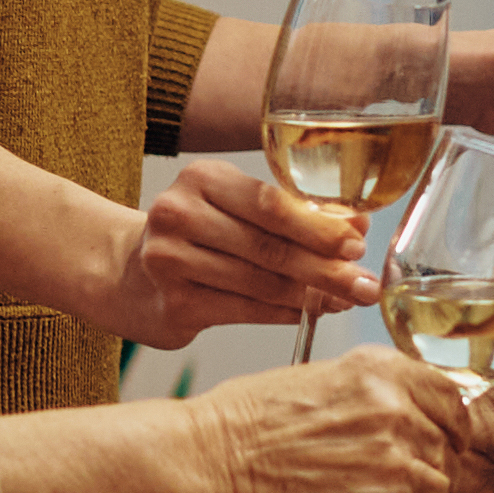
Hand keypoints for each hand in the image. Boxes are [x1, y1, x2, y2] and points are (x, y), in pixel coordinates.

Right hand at [107, 159, 376, 341]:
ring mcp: (171, 262)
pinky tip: (310, 312)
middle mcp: (179, 215)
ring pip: (260, 283)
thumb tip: (356, 226)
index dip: (318, 227)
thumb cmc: (198, 235)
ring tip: (345, 301)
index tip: (357, 244)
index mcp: (202, 179)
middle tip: (365, 284)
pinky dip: (285, 313)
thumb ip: (292, 214)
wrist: (128, 273)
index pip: (270, 203)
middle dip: (326, 268)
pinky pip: (246, 310)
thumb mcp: (235, 208)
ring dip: (312, 296)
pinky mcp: (174, 304)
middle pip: (269, 247)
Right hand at [188, 348, 468, 492]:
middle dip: (426, 470)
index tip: (442, 441)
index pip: (452, 400)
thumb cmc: (248, 423)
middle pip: (448, 452)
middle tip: (392, 481)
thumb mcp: (320, 379)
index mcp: (384, 372)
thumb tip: (404, 412)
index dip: (450, 427)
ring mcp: (397, 464)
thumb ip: (374, 392)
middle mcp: (398, 413)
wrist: (216, 465)